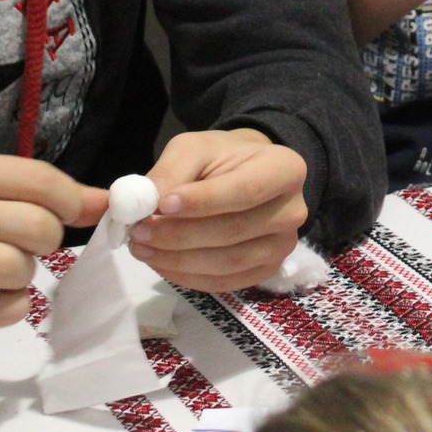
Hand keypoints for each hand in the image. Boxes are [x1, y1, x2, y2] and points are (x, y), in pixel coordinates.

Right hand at [0, 152, 105, 327]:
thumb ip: (43, 191)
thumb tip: (107, 203)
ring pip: (16, 268)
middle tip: (32, 243)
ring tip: (8, 267)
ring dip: (26, 273)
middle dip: (48, 239)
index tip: (77, 211)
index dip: (73, 199)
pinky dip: (12, 307)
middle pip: (35, 227)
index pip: (39, 181)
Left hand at [128, 129, 307, 291]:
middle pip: (235, 231)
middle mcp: (293, 211)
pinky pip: (224, 282)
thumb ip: (172, 171)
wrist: (242, 177)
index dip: (203, 202)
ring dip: (179, 259)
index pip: (245, 190)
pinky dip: (187, 277)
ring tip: (141, 247)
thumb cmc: (220, 159)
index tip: (162, 204)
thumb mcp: (194, 148)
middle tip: (138, 231)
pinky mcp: (266, 271)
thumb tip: (146, 201)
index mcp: (285, 170)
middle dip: (181, 234)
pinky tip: (161, 262)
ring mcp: (282, 246)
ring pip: (228, 262)